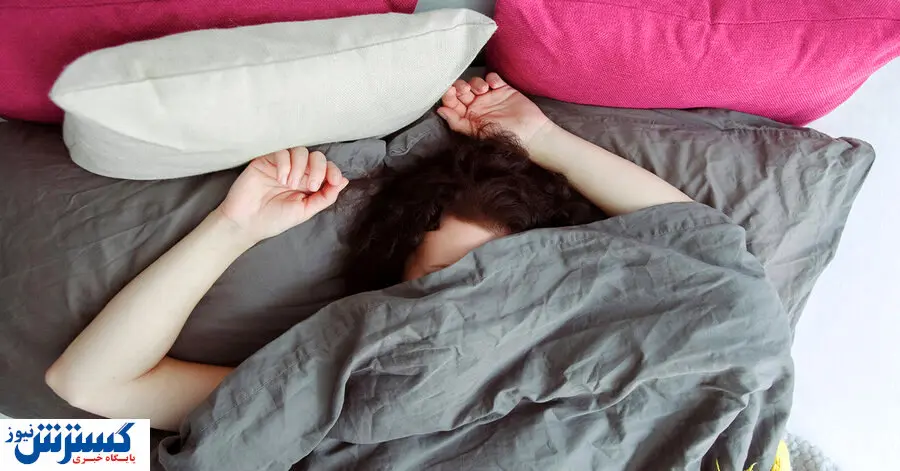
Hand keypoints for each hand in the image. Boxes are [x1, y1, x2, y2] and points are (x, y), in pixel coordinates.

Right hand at [218, 147, 349, 242]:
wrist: (246, 222)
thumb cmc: (275, 219)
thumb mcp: (305, 211)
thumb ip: (325, 197)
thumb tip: (344, 181)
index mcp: (308, 183)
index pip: (327, 168)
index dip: (333, 170)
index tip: (335, 180)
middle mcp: (297, 171)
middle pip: (316, 156)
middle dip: (319, 168)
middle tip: (312, 185)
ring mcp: (281, 165)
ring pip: (300, 150)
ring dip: (300, 166)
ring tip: (290, 184)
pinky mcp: (265, 160)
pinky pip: (281, 151)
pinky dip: (285, 163)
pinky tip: (281, 178)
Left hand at [437, 73, 549, 145]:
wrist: (530, 132)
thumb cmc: (503, 136)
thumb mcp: (477, 131)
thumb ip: (457, 122)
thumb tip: (439, 111)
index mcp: (467, 116)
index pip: (452, 103)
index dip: (448, 95)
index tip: (449, 91)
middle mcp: (476, 106)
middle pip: (461, 90)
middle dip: (460, 87)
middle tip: (465, 89)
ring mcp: (489, 96)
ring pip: (475, 82)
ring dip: (475, 83)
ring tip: (484, 89)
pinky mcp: (502, 89)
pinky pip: (492, 78)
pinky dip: (491, 78)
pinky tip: (495, 86)